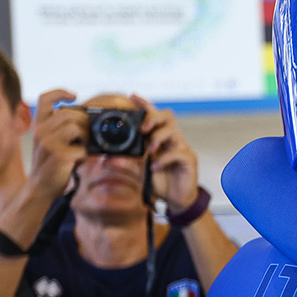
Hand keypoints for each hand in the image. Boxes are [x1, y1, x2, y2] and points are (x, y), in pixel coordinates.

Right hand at [28, 88, 88, 198]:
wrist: (39, 189)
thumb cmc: (50, 165)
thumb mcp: (50, 143)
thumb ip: (61, 129)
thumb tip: (87, 118)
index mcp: (38, 125)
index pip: (45, 98)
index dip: (60, 92)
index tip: (74, 96)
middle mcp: (41, 132)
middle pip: (69, 113)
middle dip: (84, 121)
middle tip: (87, 134)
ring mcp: (48, 144)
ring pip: (75, 127)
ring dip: (85, 136)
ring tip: (83, 146)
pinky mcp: (59, 156)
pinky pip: (82, 148)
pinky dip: (85, 154)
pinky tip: (80, 160)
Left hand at [137, 95, 202, 212]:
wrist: (177, 200)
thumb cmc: (161, 182)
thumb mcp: (140, 172)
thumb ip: (126, 163)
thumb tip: (107, 158)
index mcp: (161, 139)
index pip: (154, 115)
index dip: (145, 104)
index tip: (132, 96)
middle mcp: (173, 140)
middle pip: (167, 116)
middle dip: (153, 118)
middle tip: (142, 129)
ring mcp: (182, 148)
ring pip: (173, 131)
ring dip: (158, 138)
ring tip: (149, 151)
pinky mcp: (189, 160)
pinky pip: (177, 153)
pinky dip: (163, 159)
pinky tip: (155, 167)